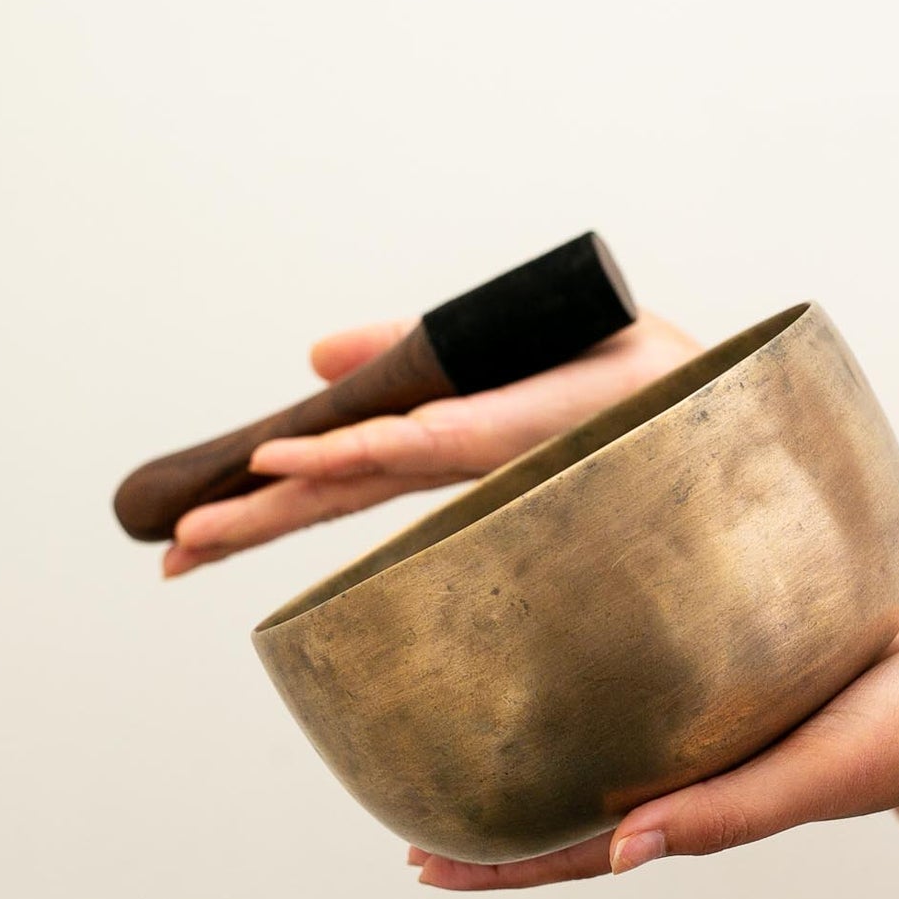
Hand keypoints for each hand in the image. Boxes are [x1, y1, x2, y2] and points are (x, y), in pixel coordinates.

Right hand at [163, 313, 701, 575]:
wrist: (728, 386)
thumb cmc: (644, 380)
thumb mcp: (515, 344)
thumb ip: (416, 350)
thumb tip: (318, 358)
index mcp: (458, 442)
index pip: (346, 475)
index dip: (269, 500)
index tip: (194, 529)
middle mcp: (469, 457)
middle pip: (343, 491)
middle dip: (253, 523)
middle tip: (171, 554)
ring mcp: (493, 449)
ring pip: (367, 478)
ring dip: (282, 500)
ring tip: (202, 527)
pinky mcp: (528, 433)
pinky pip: (431, 441)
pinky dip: (360, 450)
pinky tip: (298, 456)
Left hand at [411, 623, 898, 889]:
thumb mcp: (811, 777)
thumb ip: (724, 813)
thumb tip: (620, 850)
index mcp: (701, 801)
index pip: (578, 848)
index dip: (499, 865)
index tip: (417, 865)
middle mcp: (697, 765)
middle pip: (575, 799)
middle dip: (497, 803)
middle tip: (413, 791)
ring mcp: (719, 723)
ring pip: (609, 740)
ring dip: (542, 739)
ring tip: (473, 715)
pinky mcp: (749, 670)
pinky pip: (658, 683)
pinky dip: (606, 680)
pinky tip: (581, 643)